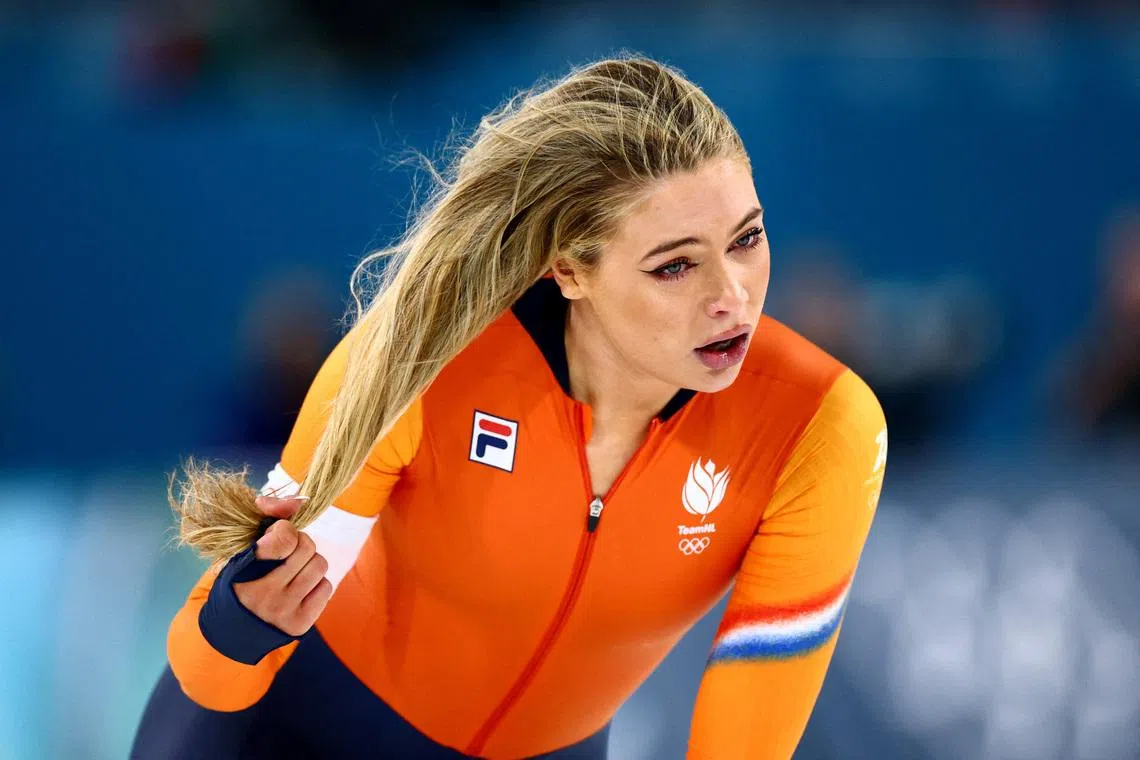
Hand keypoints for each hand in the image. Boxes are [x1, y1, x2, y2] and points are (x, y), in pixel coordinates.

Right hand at [232, 495, 331, 636]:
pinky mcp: (299, 624)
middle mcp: (264, 593)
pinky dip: (317, 584)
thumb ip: (269, 518)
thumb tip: (298, 501)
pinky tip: (300, 590)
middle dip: (301, 545)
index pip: (285, 538)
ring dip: (311, 564)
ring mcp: (283, 610)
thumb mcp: (243, 549)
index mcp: (244, 570)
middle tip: (289, 553)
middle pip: (308, 548)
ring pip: (320, 566)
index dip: (287, 531)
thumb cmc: (241, 580)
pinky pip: (326, 588)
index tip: (277, 536)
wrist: (232, 632)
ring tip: (294, 571)